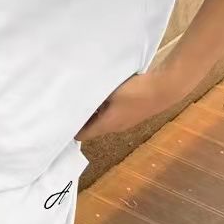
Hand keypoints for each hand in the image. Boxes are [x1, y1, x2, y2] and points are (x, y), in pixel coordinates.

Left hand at [74, 68, 189, 141]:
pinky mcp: (132, 114)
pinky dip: (103, 108)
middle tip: (64, 106)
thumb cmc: (136, 91)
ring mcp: (125, 122)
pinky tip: (100, 94)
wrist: (166, 88)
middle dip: (78, 119)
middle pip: (91, 128)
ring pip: (101, 120)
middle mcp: (114, 127)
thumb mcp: (110, 91)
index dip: (69, 129)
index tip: (57, 119)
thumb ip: (93, 94)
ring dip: (92, 112)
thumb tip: (76, 94)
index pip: (82, 135)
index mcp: (106, 125)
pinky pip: (112, 114)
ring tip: (79, 98)